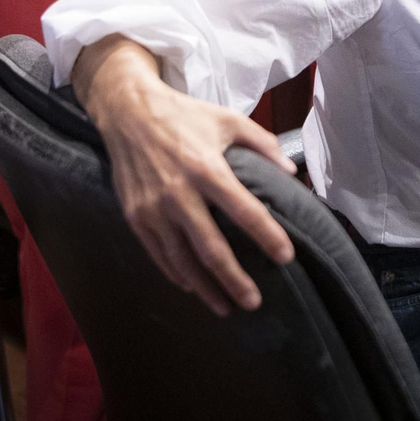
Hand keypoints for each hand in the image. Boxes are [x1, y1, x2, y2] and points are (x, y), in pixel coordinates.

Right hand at [79, 38, 296, 314]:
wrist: (128, 112)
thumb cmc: (184, 116)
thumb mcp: (228, 120)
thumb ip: (263, 144)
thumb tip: (291, 172)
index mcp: (207, 168)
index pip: (244, 211)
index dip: (267, 236)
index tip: (286, 257)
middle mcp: (179, 194)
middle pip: (211, 248)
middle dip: (234, 279)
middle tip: (254, 302)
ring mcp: (153, 209)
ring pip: (182, 260)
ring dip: (205, 287)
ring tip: (226, 307)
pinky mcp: (135, 216)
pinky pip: (158, 254)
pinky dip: (177, 274)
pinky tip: (192, 287)